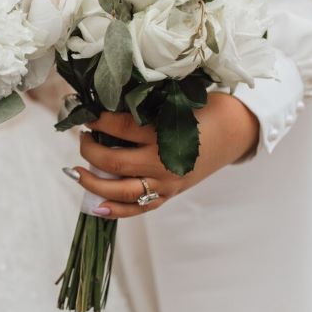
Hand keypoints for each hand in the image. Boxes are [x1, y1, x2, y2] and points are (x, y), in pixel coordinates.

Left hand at [69, 92, 258, 217]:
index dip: (98, 120)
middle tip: (82, 137)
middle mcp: (164, 163)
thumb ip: (144, 106)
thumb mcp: (176, 101)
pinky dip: (115, 210)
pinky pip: (138, 209)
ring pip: (122, 191)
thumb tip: (106, 102)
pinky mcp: (169, 195)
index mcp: (166, 133)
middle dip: (90, 150)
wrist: (236, 132)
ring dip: (93, 183)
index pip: (121, 127)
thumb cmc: (205, 110)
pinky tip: (96, 206)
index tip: (86, 113)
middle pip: (115, 163)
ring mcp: (167, 183)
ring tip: (75, 172)